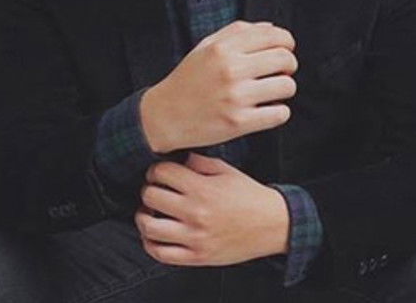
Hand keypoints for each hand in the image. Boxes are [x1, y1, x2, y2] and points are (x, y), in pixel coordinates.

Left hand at [134, 152, 289, 265]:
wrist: (272, 225)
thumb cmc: (249, 196)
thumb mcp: (227, 170)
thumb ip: (200, 162)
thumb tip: (179, 157)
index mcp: (202, 188)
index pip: (162, 172)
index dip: (155, 169)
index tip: (158, 172)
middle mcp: (196, 212)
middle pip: (151, 196)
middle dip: (148, 189)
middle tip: (153, 189)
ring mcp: (195, 236)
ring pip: (150, 227)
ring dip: (143, 216)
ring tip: (148, 211)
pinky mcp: (197, 256)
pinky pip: (161, 254)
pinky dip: (150, 244)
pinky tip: (152, 235)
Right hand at [141, 20, 297, 152]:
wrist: (165, 115)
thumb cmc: (187, 80)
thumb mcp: (205, 46)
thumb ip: (237, 32)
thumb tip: (271, 27)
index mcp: (223, 48)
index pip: (274, 36)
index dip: (287, 42)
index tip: (285, 48)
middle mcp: (231, 69)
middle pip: (285, 59)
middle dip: (289, 64)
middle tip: (281, 71)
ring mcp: (236, 97)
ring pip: (287, 86)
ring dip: (285, 88)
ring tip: (272, 91)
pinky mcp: (239, 122)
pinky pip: (279, 114)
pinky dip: (279, 112)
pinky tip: (267, 109)